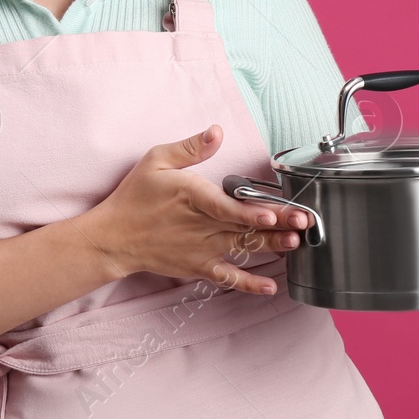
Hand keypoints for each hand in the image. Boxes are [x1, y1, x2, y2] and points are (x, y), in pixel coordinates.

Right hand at [81, 124, 310, 295]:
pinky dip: (249, 283)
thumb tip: (216, 132)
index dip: (251, 213)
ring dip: (271, 247)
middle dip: (278, 225)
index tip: (273, 215)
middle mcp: (201, 226)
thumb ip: (190, 148)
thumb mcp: (156, 161)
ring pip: (243, 248)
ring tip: (296, 244)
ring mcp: (201, 249)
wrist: (114, 237)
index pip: (227, 208)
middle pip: (244, 226)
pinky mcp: (198, 266)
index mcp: (193, 197)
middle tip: (304, 223)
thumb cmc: (135, 197)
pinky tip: (270, 286)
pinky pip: (227, 277)